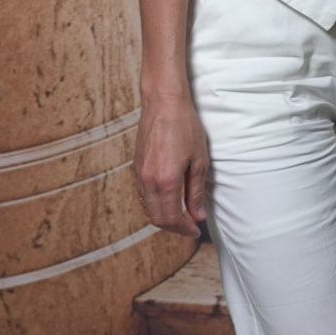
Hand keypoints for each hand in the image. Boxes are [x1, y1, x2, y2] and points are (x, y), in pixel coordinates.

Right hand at [134, 93, 209, 237]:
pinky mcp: (136, 167)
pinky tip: (170, 199)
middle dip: (174, 226)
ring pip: (148, 208)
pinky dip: (156, 204)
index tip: (195, 231)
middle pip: (156, 218)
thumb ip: (196, 191)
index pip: (171, 218)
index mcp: (165, 181)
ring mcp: (139, 174)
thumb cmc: (185, 128)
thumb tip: (198, 215)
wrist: (163, 103)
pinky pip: (143, 195)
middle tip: (191, 226)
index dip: (184, 229)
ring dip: (164, 216)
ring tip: (183, 214)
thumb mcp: (199, 160)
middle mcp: (148, 181)